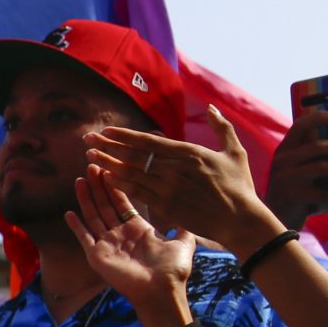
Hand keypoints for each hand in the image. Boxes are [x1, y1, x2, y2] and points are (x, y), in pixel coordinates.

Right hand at [65, 168, 194, 326]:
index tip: (111, 168)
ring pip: (93, 216)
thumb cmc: (172, 270)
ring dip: (86, 198)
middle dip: (99, 185)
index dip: (117, 185)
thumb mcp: (183, 243)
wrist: (162, 291)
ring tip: (81, 179)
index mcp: (138, 229)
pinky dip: (76, 226)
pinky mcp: (97, 255)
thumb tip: (190, 216)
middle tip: (93, 165)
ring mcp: (107, 244)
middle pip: (106, 205)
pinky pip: (84, 237)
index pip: (123, 202)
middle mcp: (120, 234)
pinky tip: (68, 212)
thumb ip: (182, 228)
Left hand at [86, 107, 281, 254]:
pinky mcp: (166, 206)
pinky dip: (121, 184)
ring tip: (90, 156)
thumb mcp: (235, 151)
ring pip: (131, 173)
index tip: (106, 131)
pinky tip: (105, 177)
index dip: (124, 136)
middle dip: (108, 146)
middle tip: (86, 139)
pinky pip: (137, 193)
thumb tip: (212, 108)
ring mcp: (168, 188)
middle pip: (133, 155)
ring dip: (108, 163)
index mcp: (188, 153)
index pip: (148, 142)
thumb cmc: (239, 185)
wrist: (240, 218)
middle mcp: (174, 168)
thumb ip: (222, 128)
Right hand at [260, 102, 327, 230]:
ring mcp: (286, 178)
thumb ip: (309, 151)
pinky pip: (325, 192)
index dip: (322, 117)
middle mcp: (282, 161)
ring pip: (323, 167)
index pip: (302, 124)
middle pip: (319, 146)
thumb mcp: (296, 168)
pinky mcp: (293, 195)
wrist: (273, 223)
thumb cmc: (294, 193)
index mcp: (285, 150)